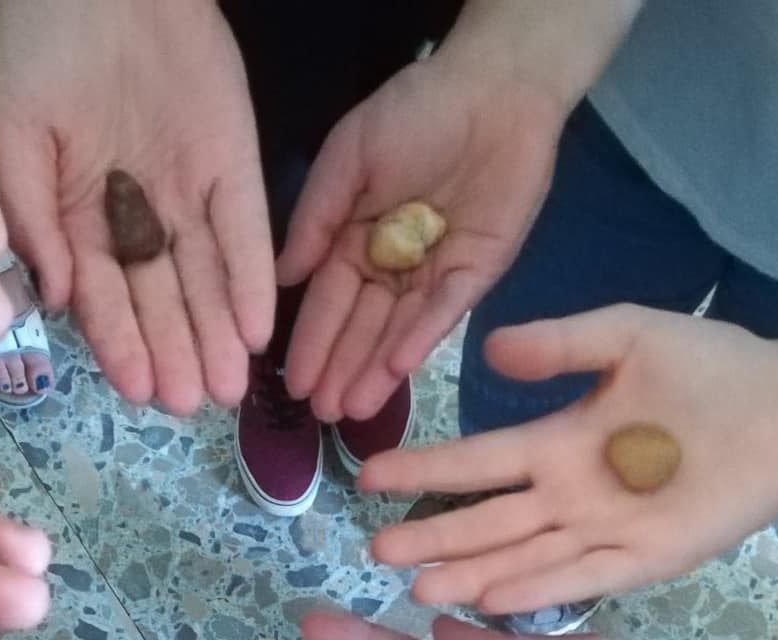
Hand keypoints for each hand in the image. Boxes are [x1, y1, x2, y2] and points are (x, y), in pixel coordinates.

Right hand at [0, 0, 273, 413]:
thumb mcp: (10, 132)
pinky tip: (258, 327)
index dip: (120, 343)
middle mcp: (136, 222)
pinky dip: (253, 280)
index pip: (103, 297)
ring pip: (205, 281)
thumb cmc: (40, 50)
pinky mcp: (233, 170)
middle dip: (175, 353)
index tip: (137, 388)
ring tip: (226, 386)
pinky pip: (246, 233)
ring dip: (216, 334)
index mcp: (76, 220)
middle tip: (189, 403)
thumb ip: (27, 214)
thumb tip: (50, 296)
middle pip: (160, 301)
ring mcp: (188, 198)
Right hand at [279, 49, 563, 421]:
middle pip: (361, 325)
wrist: (495, 88)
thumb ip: (316, 218)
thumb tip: (282, 275)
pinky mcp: (477, 272)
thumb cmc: (415, 110)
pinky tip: (393, 370)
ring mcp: (435, 272)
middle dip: (339, 368)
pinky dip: (419, 338)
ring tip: (348, 411)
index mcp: (357, 236)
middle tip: (318, 414)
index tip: (290, 381)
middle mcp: (393, 264)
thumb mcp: (349, 157)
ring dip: (373, 370)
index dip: (310, 339)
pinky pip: (444, 312)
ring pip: (398, 329)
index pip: (328, 298)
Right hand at [363, 307, 777, 611]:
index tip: (369, 475)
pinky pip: (585, 577)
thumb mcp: (627, 336)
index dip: (425, 468)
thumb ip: (560, 344)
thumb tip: (490, 350)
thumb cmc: (714, 368)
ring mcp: (607, 531)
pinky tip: (495, 600)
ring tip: (419, 587)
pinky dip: (541, 590)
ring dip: (473, 574)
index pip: (478, 461)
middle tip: (377, 552)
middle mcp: (572, 495)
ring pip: (525, 558)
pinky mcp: (649, 558)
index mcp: (561, 442)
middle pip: (489, 521)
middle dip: (434, 536)